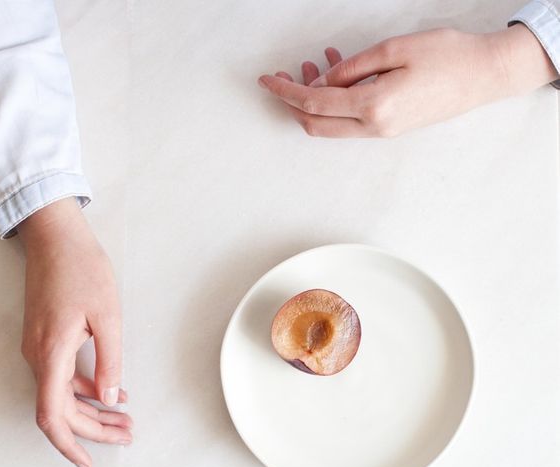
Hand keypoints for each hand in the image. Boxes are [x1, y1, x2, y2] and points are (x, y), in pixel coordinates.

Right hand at [18, 198, 131, 466]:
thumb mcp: (108, 317)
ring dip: (93, 412)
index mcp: (52, 354)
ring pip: (62, 396)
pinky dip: (86, 390)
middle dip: (95, 430)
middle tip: (129, 435)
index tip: (89, 463)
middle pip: (62, 411)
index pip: (53, 416)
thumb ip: (110, 361)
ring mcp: (39, 349)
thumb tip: (111, 398)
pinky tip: (113, 392)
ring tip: (127, 420)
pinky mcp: (44, 340)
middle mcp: (39, 356)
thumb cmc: (82, 269)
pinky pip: (61, 378)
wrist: (56, 236)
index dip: (70, 445)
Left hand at [258, 25, 558, 137]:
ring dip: (316, 99)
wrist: (483, 76)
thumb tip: (325, 79)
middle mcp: (375, 127)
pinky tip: (338, 74)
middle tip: (285, 74)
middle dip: (294, 102)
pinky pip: (351, 120)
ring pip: (332, 125)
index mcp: (375, 107)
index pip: (315, 104)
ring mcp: (382, 132)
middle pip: (316, 124)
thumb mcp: (394, 49)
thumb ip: (354, 67)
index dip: (286, 91)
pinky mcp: (389, 128)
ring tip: (316, 64)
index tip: (267, 79)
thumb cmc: (447, 56)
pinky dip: (336, 101)